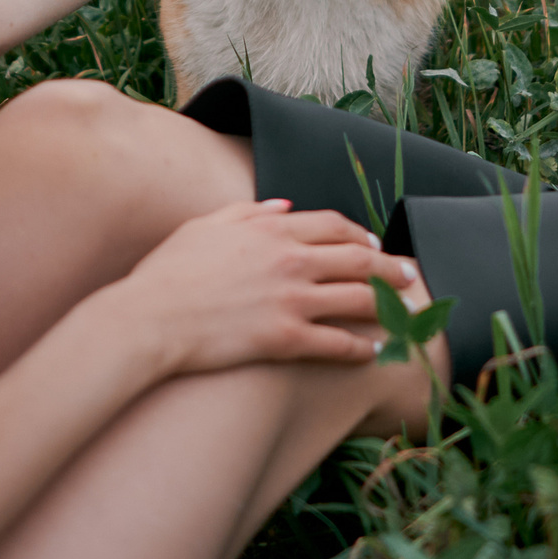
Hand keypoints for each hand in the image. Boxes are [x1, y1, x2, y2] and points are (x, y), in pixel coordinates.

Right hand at [103, 199, 425, 376]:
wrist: (148, 319)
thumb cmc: (168, 273)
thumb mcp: (205, 227)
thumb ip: (248, 213)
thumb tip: (283, 207)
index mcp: (270, 229)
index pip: (333, 225)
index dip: (359, 235)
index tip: (373, 244)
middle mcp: (289, 260)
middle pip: (358, 259)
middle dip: (390, 267)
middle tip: (409, 275)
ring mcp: (290, 300)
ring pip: (357, 298)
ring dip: (388, 305)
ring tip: (405, 312)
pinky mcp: (285, 339)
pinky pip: (337, 343)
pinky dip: (361, 347)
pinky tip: (374, 352)